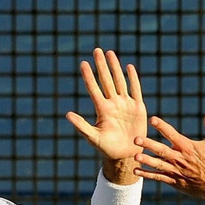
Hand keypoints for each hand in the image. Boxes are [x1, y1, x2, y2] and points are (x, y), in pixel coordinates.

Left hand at [66, 48, 146, 166]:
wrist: (125, 155)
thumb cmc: (107, 148)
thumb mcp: (93, 138)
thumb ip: (81, 126)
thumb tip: (67, 114)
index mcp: (102, 110)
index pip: (94, 89)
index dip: (89, 76)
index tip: (83, 64)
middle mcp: (113, 104)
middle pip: (106, 80)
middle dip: (102, 65)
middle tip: (96, 50)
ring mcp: (125, 104)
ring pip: (120, 81)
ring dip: (115, 67)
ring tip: (110, 53)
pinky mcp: (138, 108)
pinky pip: (135, 90)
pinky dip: (133, 79)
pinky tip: (129, 67)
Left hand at [134, 106, 204, 200]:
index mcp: (188, 147)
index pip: (172, 135)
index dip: (162, 127)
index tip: (152, 120)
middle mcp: (180, 159)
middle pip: (161, 150)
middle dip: (149, 145)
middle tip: (136, 139)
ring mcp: (176, 171)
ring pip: (158, 165)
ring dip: (146, 161)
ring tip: (135, 157)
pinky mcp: (175, 182)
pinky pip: (159, 178)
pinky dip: (147, 175)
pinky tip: (136, 171)